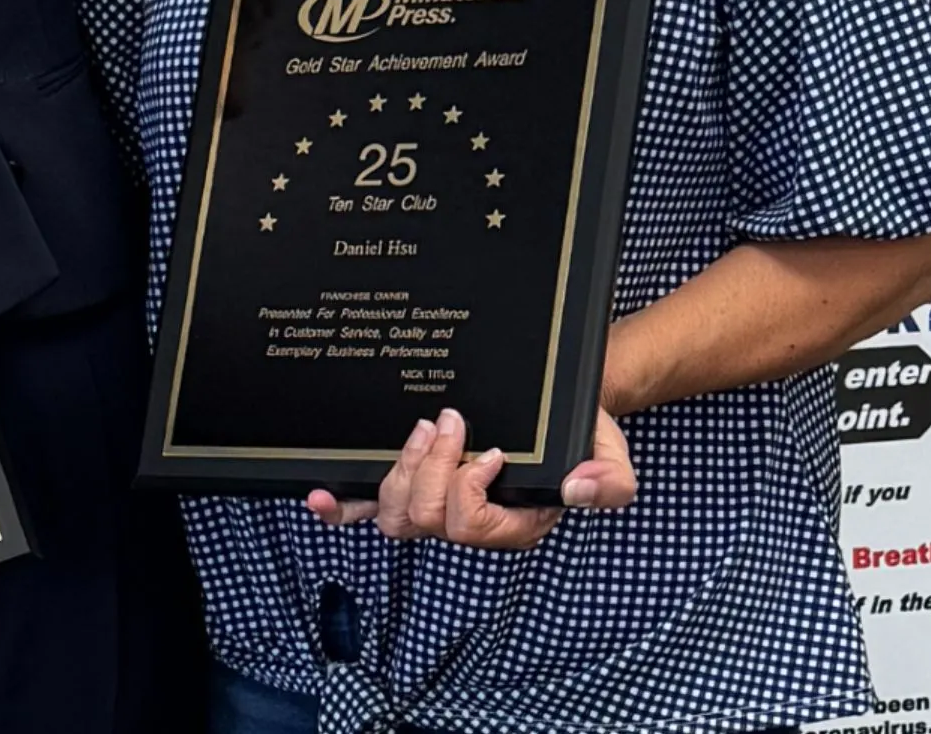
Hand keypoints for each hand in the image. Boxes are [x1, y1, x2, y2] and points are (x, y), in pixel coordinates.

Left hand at [304, 408, 633, 547]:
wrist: (556, 404)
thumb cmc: (579, 433)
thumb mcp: (610, 453)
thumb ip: (609, 480)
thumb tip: (579, 489)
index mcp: (512, 523)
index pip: (470, 526)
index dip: (468, 487)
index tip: (493, 450)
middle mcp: (468, 522)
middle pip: (423, 519)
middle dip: (430, 468)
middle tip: (448, 421)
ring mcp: (434, 505)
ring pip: (394, 514)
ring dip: (400, 469)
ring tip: (423, 429)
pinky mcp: (411, 483)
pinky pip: (368, 509)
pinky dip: (342, 508)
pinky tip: (319, 498)